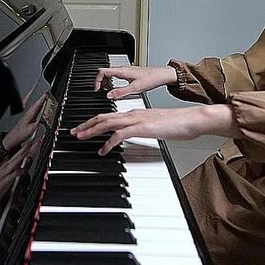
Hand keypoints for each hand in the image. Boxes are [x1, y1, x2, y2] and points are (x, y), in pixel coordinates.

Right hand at [0, 134, 44, 239]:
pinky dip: (16, 174)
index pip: (18, 158)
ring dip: (23, 154)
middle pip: (18, 156)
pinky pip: (9, 180)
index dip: (28, 149)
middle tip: (39, 138)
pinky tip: (23, 170)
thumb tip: (21, 187)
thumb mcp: (3, 193)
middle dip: (29, 147)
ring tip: (32, 146)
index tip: (37, 141)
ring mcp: (0, 179)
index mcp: (4, 173)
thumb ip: (13, 189)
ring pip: (14, 163)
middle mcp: (2, 173)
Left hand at [1, 92, 48, 152]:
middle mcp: (28, 114)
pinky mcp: (29, 119)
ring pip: (37, 108)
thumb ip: (39, 120)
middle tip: (49, 94)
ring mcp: (28, 116)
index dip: (43, 98)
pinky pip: (36, 112)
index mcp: (29, 114)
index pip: (37, 103)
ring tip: (47, 101)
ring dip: (42, 104)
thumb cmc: (20, 134)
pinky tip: (43, 112)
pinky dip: (40, 110)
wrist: (14, 138)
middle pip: (37, 104)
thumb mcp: (32, 128)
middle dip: (43, 99)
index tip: (47, 93)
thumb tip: (45, 114)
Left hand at [71, 104, 238, 154]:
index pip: (109, 115)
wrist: (191, 119)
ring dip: (91, 130)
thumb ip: (142, 130)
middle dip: (86, 124)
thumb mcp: (155, 127)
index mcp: (135, 113)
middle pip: (103, 117)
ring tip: (80, 138)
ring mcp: (136, 120)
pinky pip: (119, 135)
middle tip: (73, 131)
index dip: (93, 121)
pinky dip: (108, 142)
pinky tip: (102, 150)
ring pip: (107, 123)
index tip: (83, 127)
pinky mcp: (141, 127)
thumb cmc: (178, 124)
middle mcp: (132, 114)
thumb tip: (135, 136)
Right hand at [93, 65, 177, 99]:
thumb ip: (120, 92)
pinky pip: (115, 75)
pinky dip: (112, 81)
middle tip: (100, 92)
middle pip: (104, 72)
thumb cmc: (151, 79)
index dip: (96, 81)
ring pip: (109, 73)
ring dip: (106, 82)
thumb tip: (109, 95)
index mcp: (121, 71)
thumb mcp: (135, 88)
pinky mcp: (128, 73)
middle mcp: (122, 69)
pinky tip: (116, 88)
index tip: (96, 89)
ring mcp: (125, 70)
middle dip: (100, 82)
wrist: (161, 75)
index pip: (102, 72)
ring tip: (108, 91)